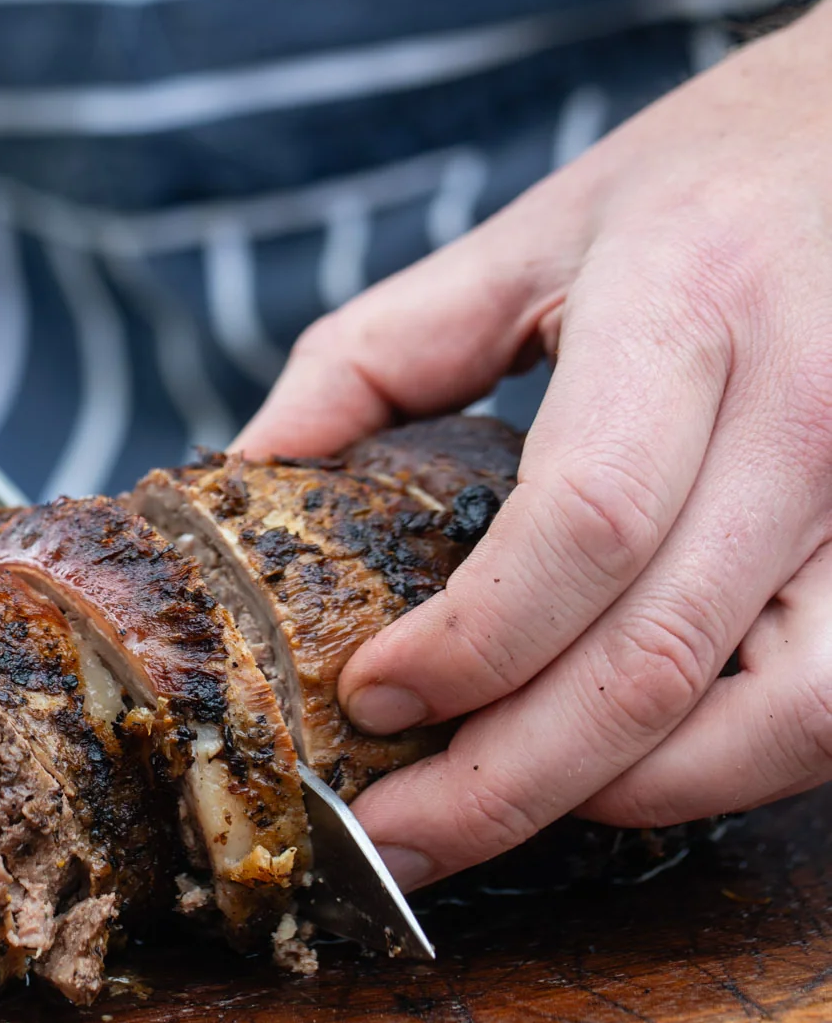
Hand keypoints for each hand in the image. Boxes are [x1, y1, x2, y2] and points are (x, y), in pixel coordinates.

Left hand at [235, 0, 831, 889]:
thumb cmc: (709, 183)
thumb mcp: (532, 232)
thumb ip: (379, 351)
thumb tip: (247, 468)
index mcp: (689, 306)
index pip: (585, 520)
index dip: (472, 640)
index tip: (367, 696)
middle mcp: (813, 408)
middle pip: (662, 651)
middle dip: (509, 778)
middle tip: (390, 840)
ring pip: (788, 716)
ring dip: (630, 794)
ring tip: (498, 814)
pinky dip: (730, 770)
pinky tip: (624, 771)